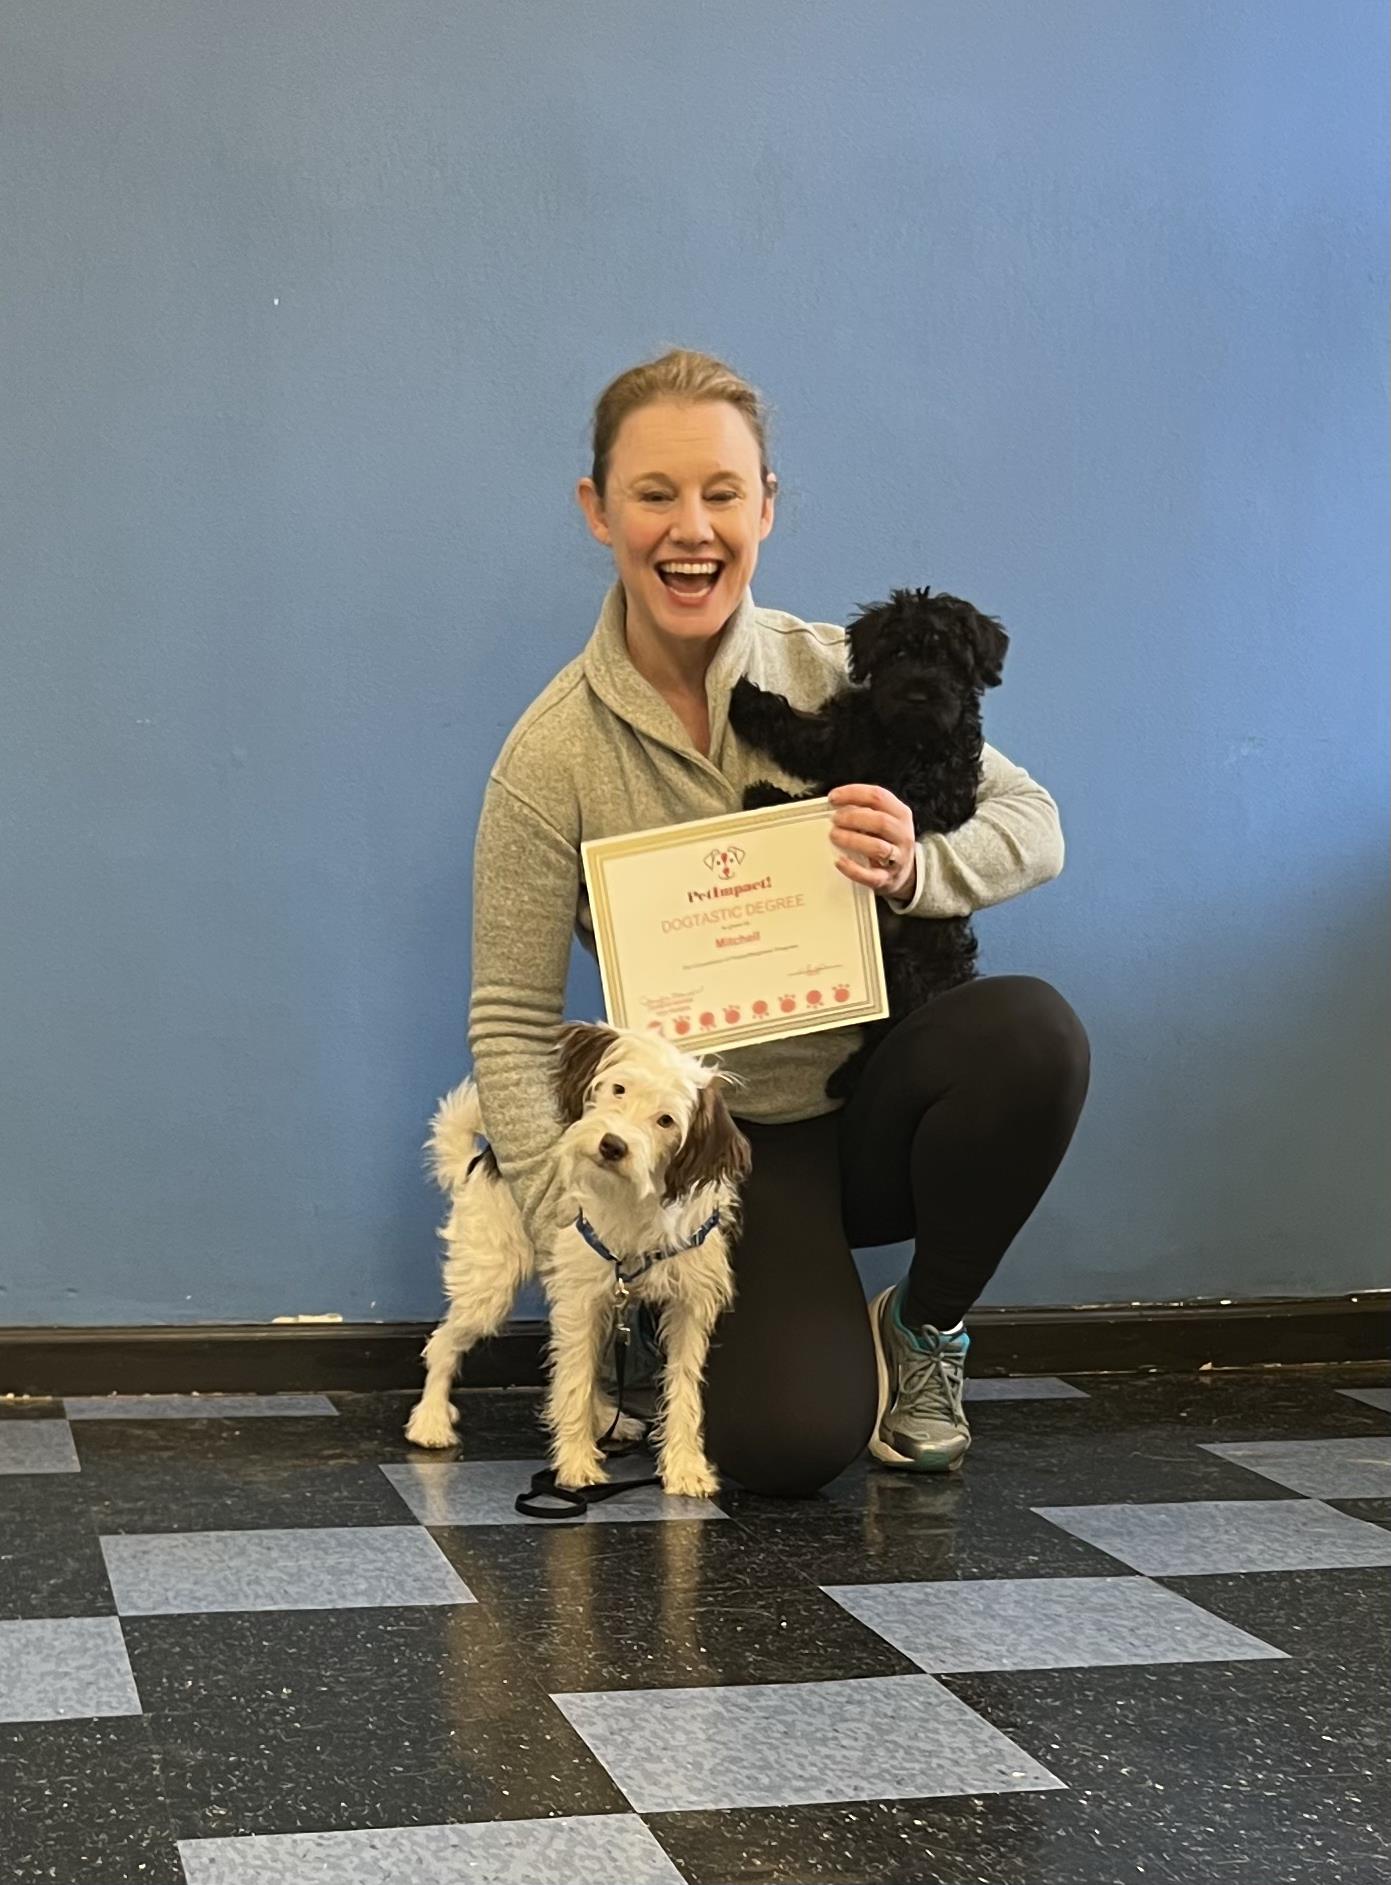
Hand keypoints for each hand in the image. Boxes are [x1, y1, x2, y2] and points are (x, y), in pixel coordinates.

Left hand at [828, 784, 916, 898]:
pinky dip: (853, 869)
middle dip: (853, 818)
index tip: (833, 797)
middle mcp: (902, 834)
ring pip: (877, 847)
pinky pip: (871, 876)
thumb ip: (865, 809)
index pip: (878, 797)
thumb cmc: (886, 840)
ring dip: (852, 840)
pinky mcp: (887, 878)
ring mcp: (897, 858)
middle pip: (880, 821)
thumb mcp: (884, 819)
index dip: (853, 794)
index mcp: (901, 814)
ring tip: (834, 835)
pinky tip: (839, 862)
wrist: (903, 872)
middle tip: (834, 819)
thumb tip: (835, 803)